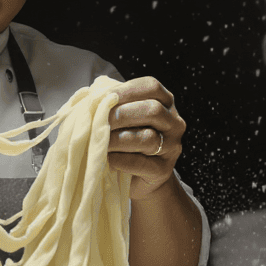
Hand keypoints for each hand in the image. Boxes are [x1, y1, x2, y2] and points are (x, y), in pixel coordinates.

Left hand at [106, 76, 185, 201]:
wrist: (138, 178)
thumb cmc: (126, 141)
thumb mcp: (122, 119)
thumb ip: (112, 105)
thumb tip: (91, 98)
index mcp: (164, 103)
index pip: (152, 87)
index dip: (127, 90)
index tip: (104, 97)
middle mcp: (173, 123)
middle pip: (152, 110)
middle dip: (121, 115)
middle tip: (98, 122)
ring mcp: (172, 147)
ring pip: (147, 138)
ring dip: (118, 139)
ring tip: (100, 142)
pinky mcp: (163, 170)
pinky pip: (141, 163)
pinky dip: (120, 160)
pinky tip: (108, 158)